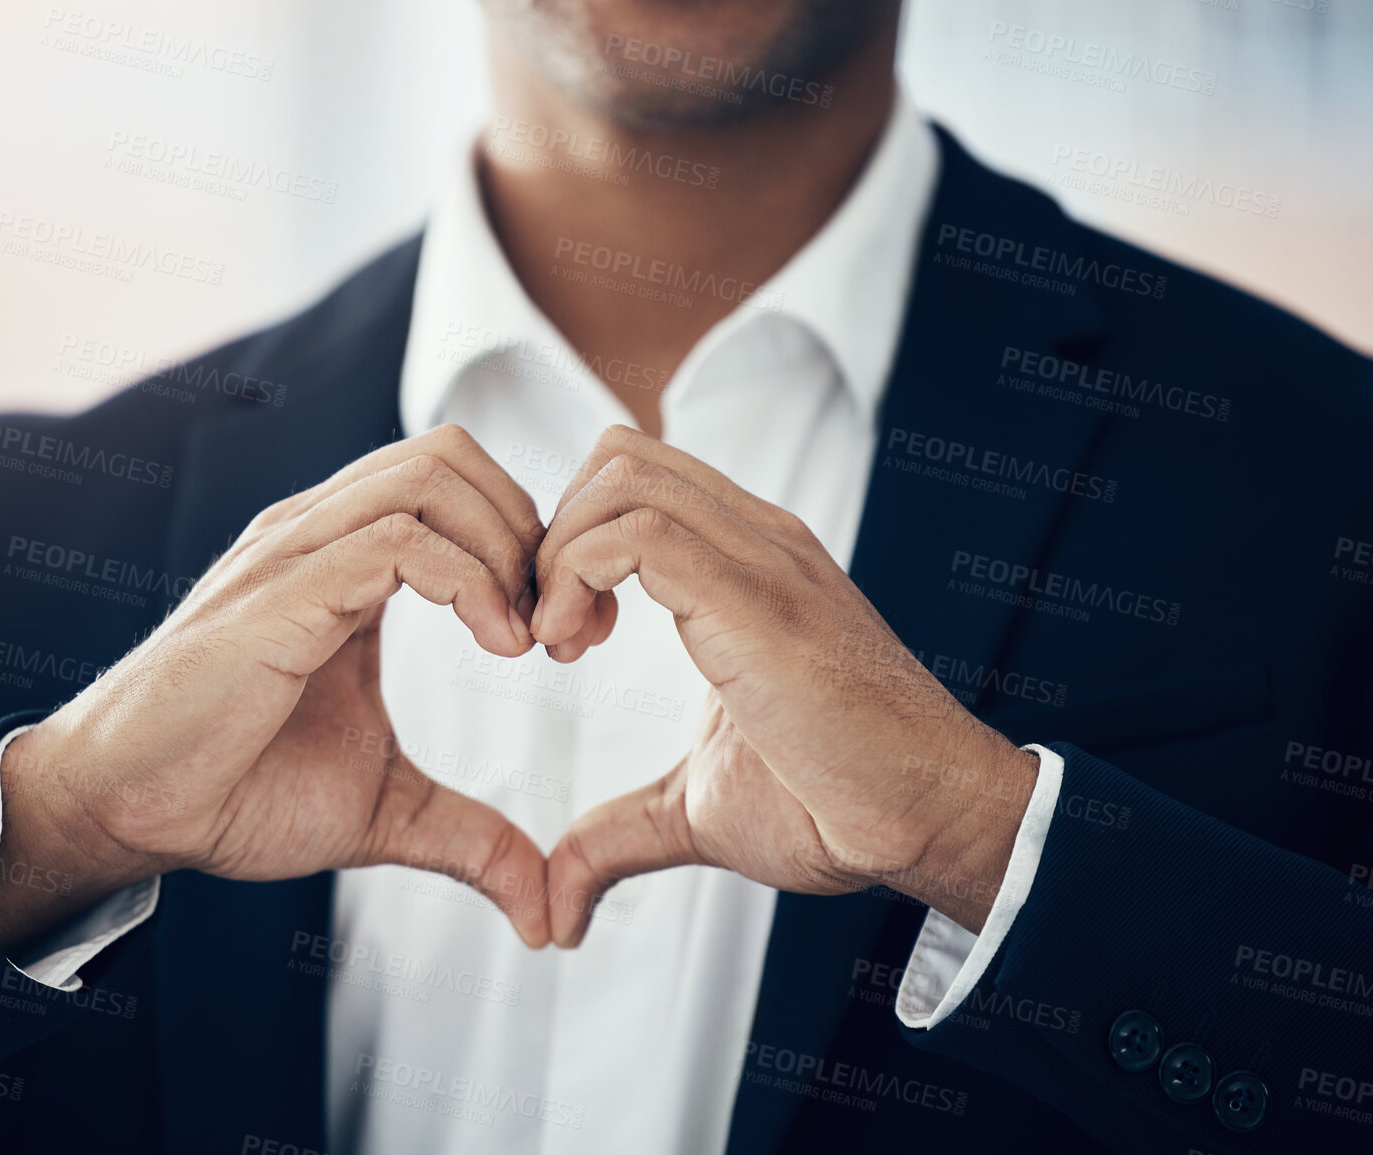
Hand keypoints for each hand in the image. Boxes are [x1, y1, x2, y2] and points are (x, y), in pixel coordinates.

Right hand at [0, 426, 553, 951]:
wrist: (128, 811)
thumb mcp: (385, 810)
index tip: (571, 634)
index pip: (455, 481)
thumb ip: (471, 835)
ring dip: (508, 549)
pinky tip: (498, 646)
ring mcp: (295, 554)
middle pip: (451, 454)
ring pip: (430, 477)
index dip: (531, 541)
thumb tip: (545, 908)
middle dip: (531, 529)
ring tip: (531, 641)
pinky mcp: (281, 595)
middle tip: (564, 629)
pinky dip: (471, 580)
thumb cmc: (237, 791)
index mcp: (342, 559)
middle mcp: (318, 535)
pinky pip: (398, 540)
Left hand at [532, 426, 1038, 945]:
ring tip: (560, 645)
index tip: (559, 633)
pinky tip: (576, 648)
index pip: (635, 479)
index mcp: (745, 565)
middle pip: (617, 457)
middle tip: (550, 633)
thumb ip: (620, 834)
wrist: (931, 819)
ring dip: (558, 555)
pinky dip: (574, 577)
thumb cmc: (837, 808)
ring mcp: (760, 559)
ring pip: (621, 478)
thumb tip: (558, 902)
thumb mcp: (697, 810)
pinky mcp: (754, 599)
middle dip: (551, 535)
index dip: (570, 541)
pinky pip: (635, 533)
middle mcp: (754, 541)